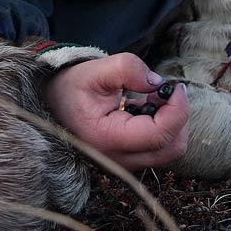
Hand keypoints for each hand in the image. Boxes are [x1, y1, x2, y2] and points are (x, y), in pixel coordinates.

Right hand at [42, 53, 189, 169]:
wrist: (52, 103)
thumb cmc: (71, 87)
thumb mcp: (95, 70)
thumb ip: (127, 68)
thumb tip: (157, 82)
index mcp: (108, 139)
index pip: (159, 134)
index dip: (177, 109)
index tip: (174, 86)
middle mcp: (117, 158)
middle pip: (171, 148)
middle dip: (179, 117)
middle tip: (167, 90)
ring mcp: (124, 162)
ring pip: (169, 150)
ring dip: (172, 121)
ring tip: (154, 96)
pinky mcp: (129, 158)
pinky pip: (159, 148)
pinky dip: (164, 126)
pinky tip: (147, 105)